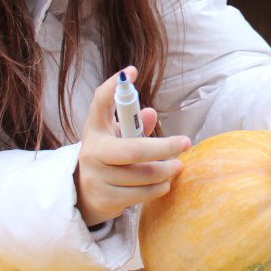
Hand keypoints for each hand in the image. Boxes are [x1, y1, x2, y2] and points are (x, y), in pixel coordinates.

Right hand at [75, 66, 190, 227]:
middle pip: (133, 149)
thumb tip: (152, 113)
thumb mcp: (117, 137)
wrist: (84, 195)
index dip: (113, 86)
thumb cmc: (110, 158)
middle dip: (164, 147)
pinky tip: (165, 183)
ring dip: (166, 171)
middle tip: (186, 143)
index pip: (99, 102)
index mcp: (94, 129)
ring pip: (142, 174)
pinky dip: (158, 188)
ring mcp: (96, 177)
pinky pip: (141, 194)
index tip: (132, 71)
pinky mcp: (104, 199)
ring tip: (177, 167)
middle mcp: (92, 152)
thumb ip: (134, 125)